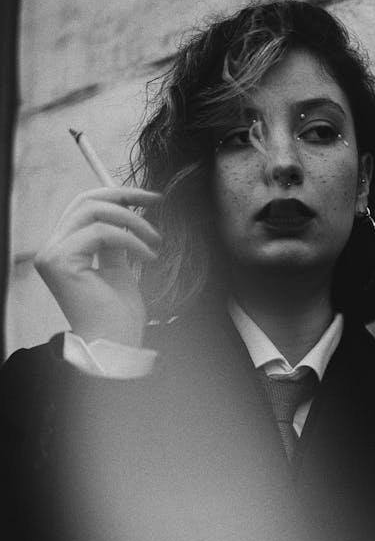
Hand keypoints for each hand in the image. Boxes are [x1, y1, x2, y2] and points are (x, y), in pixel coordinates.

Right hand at [34, 187, 161, 347]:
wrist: (115, 346)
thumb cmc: (118, 315)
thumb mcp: (118, 268)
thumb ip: (114, 241)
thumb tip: (126, 213)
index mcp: (63, 249)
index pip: (86, 205)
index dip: (119, 195)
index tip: (151, 197)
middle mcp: (51, 248)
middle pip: (86, 201)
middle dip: (125, 196)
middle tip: (157, 201)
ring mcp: (52, 254)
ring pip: (94, 212)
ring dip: (133, 221)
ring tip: (156, 240)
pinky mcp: (60, 262)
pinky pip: (101, 233)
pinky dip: (131, 239)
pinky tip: (149, 255)